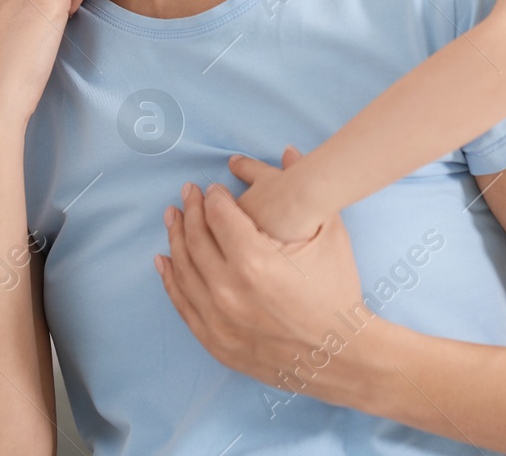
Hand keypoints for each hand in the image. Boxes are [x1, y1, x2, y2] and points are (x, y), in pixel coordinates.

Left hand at [154, 147, 370, 403]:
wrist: (340, 355)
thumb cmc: (338, 292)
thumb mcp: (329, 234)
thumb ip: (304, 190)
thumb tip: (287, 151)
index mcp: (255, 261)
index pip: (219, 217)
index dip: (213, 198)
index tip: (211, 188)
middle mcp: (229, 290)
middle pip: (196, 240)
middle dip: (190, 211)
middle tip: (187, 193)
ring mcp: (218, 320)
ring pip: (184, 270)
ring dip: (175, 239)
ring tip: (172, 217)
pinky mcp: (215, 341)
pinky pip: (183, 304)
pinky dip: (171, 279)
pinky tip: (165, 260)